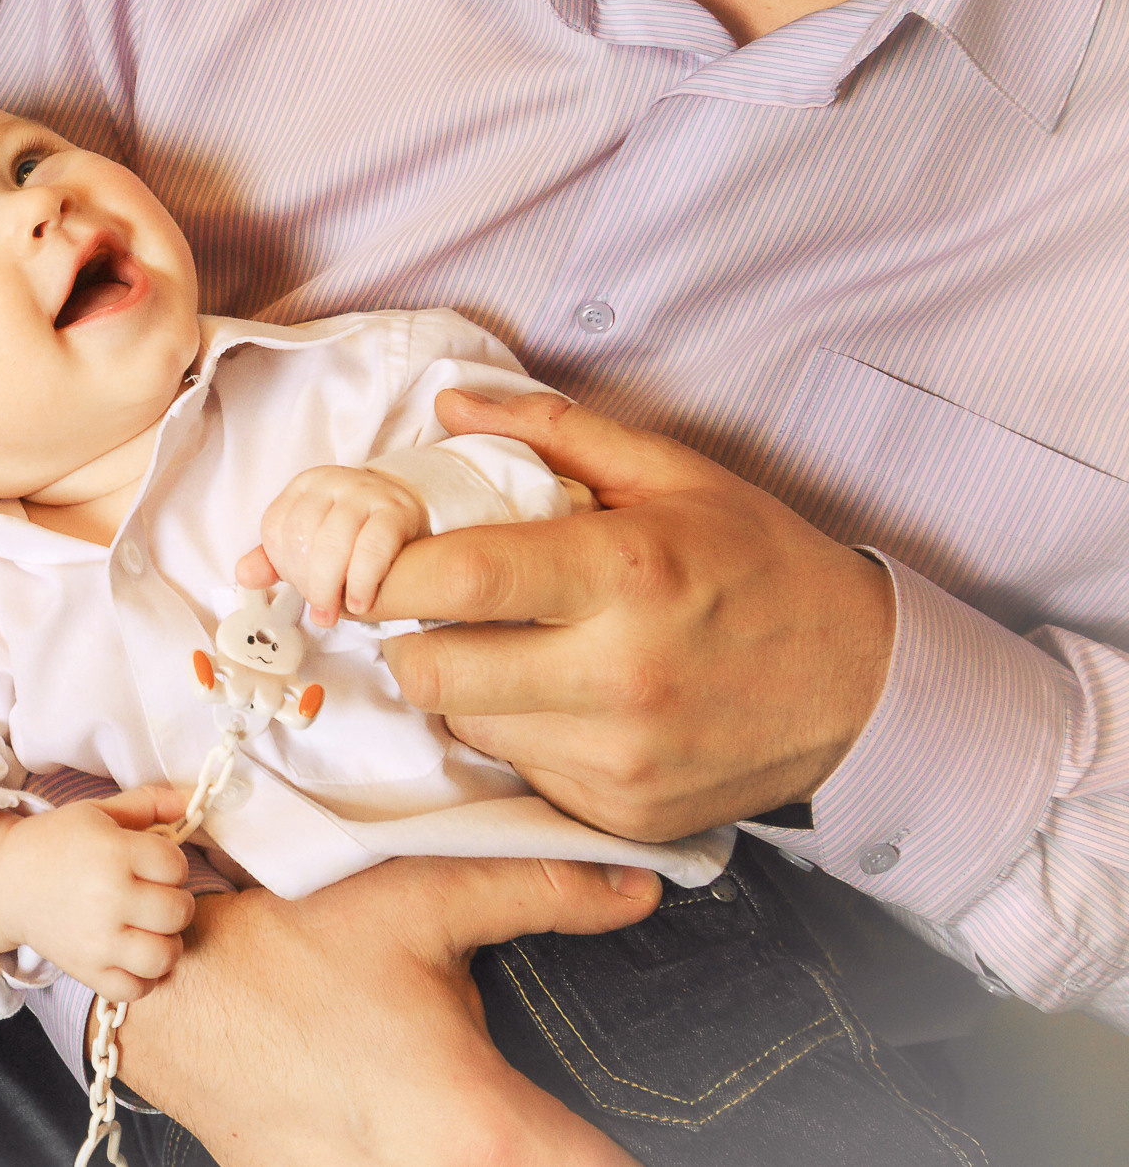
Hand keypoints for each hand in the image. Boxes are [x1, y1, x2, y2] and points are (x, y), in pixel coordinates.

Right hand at [0, 786, 196, 1001]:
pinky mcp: (87, 971)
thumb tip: (189, 802)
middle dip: (175, 901)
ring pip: (164, 956)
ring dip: (166, 943)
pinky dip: (142, 978)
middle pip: (178, 911)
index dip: (172, 863)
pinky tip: (133, 956)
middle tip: (155, 896)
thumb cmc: (56, 843)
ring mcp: (98, 940)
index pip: (176, 865)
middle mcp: (109, 898)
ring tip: (151, 930)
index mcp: (114, 853)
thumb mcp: (98, 812)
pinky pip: (135, 989)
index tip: (154, 864)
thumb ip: (147, 803)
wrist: (6, 881)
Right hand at [116, 856, 657, 1166]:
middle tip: (584, 1125)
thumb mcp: (417, 899)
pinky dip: (439, 1150)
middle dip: (574, 1151)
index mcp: (485, 1131)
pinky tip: (417, 1113)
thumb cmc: (280, 950)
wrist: (162, 997)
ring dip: (508, 1149)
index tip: (701, 1132)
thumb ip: (540, 890)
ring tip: (509, 1117)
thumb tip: (635, 887)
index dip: (646, 1160)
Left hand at [235, 464, 428, 617]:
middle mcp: (331, 482)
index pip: (276, 528)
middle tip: (320, 609)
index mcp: (304, 487)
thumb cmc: (352, 534)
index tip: (298, 590)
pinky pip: (373, 548)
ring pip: (334, 542)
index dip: (282, 567)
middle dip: (307, 581)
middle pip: (302, 535)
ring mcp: (365, 492)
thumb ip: (276, 559)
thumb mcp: (312, 541)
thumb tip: (245, 575)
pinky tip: (359, 601)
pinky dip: (361, 581)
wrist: (406, 515)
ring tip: (336, 611)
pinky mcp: (397, 510)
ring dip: (330, 586)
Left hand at [370, 389, 896, 840]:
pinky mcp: (621, 814)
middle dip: (407, 637)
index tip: (360, 559)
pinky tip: (566, 701)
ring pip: (467, 725)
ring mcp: (620, 758)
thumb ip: (552, 433)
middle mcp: (618, 674)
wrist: (864, 687)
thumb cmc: (758, 566)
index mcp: (624, 573)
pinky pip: (519, 772)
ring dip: (467, 686)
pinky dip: (520, 734)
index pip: (456, 577)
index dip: (383, 570)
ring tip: (519, 648)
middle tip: (432, 610)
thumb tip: (449, 409)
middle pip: (433, 671)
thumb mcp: (670, 476)